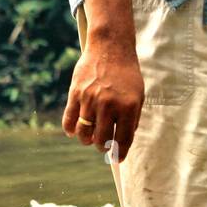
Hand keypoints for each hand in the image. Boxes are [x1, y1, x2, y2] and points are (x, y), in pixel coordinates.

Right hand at [62, 36, 144, 161]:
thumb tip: (122, 142)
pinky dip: (71, 130)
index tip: (118, 159)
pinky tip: (75, 131)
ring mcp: (90, 99)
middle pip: (101, 140)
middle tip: (103, 146)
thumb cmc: (126, 75)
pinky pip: (69, 120)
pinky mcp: (75, 93)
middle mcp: (108, 105)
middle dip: (103, 148)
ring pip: (84, 134)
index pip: (123, 140)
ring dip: (87, 141)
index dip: (120, 153)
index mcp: (127, 107)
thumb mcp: (138, 96)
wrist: (110, 47)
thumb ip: (131, 119)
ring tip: (90, 138)